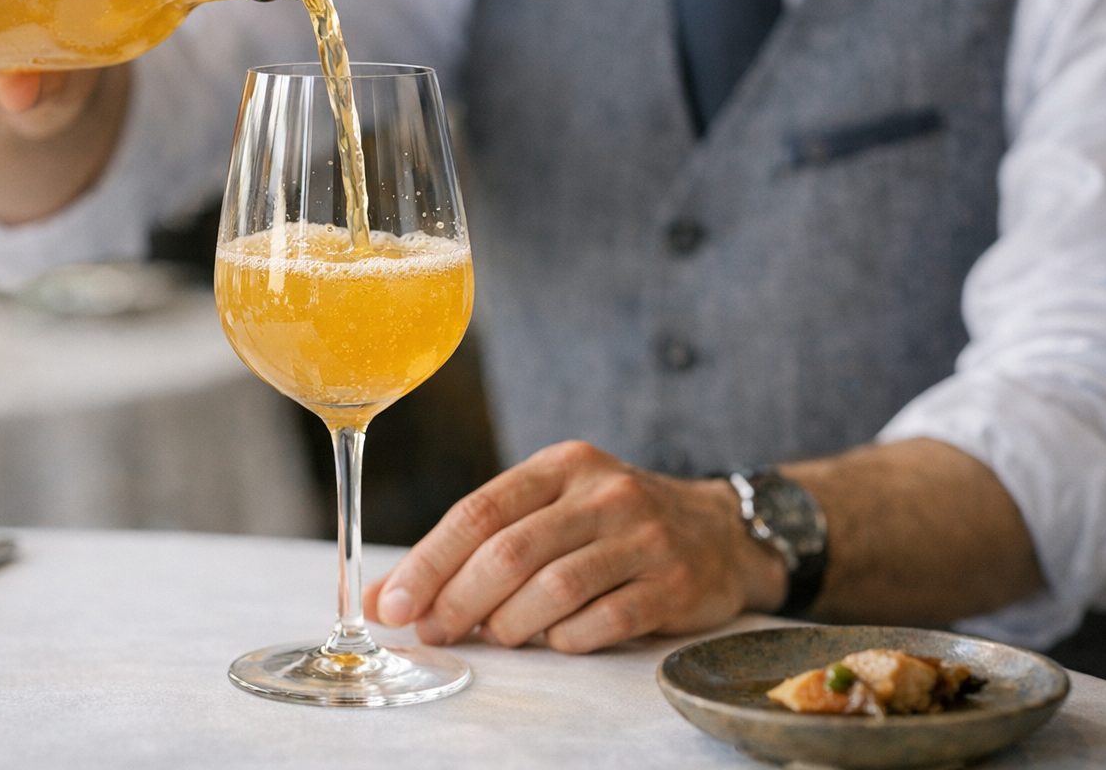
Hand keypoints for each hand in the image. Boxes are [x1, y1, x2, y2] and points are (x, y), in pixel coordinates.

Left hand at [363, 441, 787, 652]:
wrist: (721, 532)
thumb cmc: (610, 524)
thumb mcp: (547, 511)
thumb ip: (470, 547)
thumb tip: (384, 598)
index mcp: (561, 465)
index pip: (479, 510)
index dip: (429, 561)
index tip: (393, 603)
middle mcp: (603, 492)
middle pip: (510, 552)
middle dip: (458, 600)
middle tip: (432, 631)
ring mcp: (644, 536)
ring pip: (554, 588)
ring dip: (510, 623)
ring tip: (495, 636)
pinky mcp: (675, 583)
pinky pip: (605, 620)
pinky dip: (567, 639)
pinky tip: (554, 641)